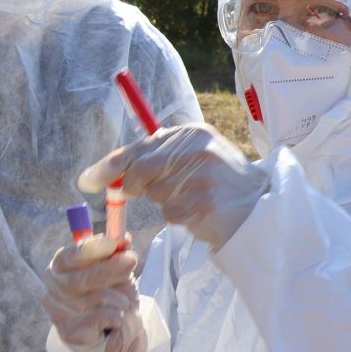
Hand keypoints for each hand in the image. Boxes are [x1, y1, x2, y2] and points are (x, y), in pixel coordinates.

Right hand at [42, 237, 145, 351]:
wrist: (117, 342)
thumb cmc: (112, 303)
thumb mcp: (118, 275)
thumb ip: (117, 256)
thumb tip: (124, 238)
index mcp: (61, 269)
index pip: (68, 257)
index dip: (90, 249)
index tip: (112, 243)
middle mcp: (54, 290)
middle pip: (79, 278)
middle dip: (109, 268)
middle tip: (131, 261)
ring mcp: (59, 313)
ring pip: (94, 298)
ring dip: (119, 298)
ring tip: (124, 304)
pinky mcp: (70, 334)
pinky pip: (101, 317)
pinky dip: (116, 317)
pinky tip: (116, 322)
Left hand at [80, 124, 268, 248]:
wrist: (263, 208)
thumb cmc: (223, 183)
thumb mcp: (197, 156)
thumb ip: (159, 156)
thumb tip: (109, 172)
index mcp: (192, 133)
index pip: (138, 147)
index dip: (109, 165)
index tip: (87, 180)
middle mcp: (196, 150)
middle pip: (139, 171)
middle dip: (130, 188)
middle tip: (131, 196)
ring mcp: (201, 178)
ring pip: (155, 195)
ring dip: (165, 203)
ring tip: (192, 199)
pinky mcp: (203, 205)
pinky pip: (171, 214)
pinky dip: (179, 218)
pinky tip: (200, 213)